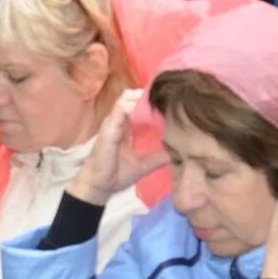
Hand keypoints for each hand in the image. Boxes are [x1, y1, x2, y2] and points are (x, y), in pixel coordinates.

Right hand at [73, 89, 162, 204]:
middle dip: (148, 94)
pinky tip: (141, 102)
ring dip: (139, 96)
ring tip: (154, 93)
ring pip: (126, 100)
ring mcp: (113, 123)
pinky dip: (129, 104)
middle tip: (166, 91)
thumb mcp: (143, 165)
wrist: (99, 186)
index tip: (170, 98)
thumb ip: (158, 157)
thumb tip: (178, 154)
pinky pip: (119, 110)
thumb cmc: (117, 174)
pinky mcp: (109, 128)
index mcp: (127, 128)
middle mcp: (120, 122)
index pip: (139, 108)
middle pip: (133, 100)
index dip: (152, 102)